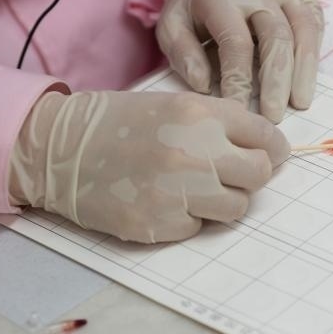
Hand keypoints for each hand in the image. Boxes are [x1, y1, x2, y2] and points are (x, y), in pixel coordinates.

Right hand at [8, 90, 288, 242]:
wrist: (60, 149)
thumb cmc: (120, 125)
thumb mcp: (173, 106)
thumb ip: (221, 123)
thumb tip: (269, 149)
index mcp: (199, 113)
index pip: (266, 137)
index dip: (272, 150)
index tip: (268, 156)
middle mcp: (193, 150)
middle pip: (259, 175)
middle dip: (251, 176)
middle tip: (231, 176)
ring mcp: (176, 190)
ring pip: (237, 207)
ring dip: (223, 201)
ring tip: (194, 189)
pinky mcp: (159, 224)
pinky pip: (198, 227)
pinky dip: (187, 218)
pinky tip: (162, 201)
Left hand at [156, 0, 323, 122]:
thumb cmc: (195, 10)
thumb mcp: (172, 24)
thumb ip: (182, 52)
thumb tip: (202, 84)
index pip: (235, 42)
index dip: (239, 79)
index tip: (238, 111)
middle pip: (275, 36)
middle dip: (276, 81)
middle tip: (273, 117)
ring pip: (302, 31)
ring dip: (302, 71)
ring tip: (299, 104)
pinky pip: (314, 27)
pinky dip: (313, 57)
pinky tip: (306, 84)